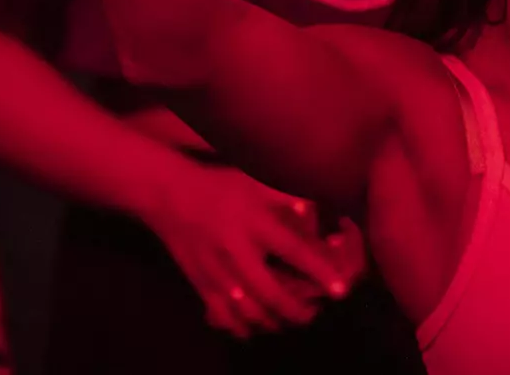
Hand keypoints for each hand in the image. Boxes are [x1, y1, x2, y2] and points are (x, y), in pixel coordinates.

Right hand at [140, 160, 361, 338]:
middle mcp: (236, 251)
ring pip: (246, 310)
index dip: (319, 271)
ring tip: (288, 322)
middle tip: (313, 315)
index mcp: (254, 223)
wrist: (169, 195)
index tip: (340, 290)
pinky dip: (239, 327)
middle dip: (295, 310)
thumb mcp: (255, 181)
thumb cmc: (220, 185)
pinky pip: (221, 315)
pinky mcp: (199, 283)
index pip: (293, 251)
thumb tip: (314, 210)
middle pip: (269, 291)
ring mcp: (215, 271)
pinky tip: (254, 329)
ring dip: (271, 322)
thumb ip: (285, 197)